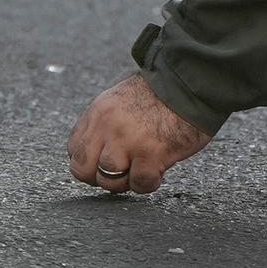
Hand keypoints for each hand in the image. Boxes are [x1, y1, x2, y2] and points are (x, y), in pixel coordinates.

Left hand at [65, 74, 209, 194]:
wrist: (192, 83)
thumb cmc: (163, 93)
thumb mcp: (121, 99)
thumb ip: (106, 123)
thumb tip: (97, 151)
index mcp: (99, 111)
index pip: (74, 149)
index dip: (90, 162)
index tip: (106, 162)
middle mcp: (108, 125)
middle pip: (83, 169)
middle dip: (100, 177)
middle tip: (122, 172)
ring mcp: (128, 140)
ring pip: (107, 180)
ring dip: (125, 181)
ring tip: (142, 169)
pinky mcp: (151, 153)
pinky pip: (139, 184)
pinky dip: (148, 183)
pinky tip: (159, 169)